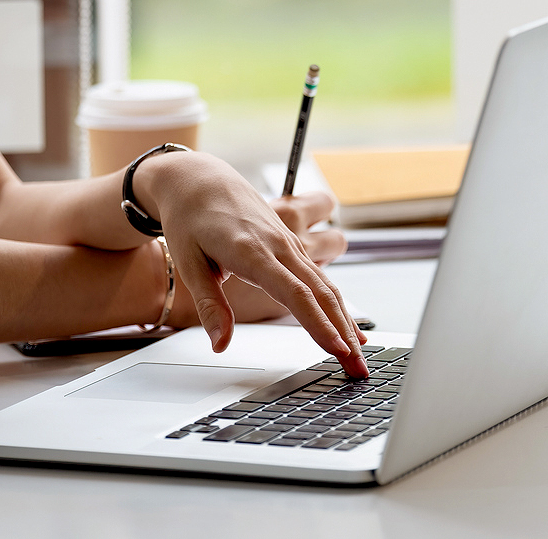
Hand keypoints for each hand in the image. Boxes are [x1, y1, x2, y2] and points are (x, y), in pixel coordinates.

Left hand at [137, 151, 366, 376]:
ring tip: (358, 354)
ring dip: (347, 320)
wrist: (199, 179)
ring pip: (329, 286)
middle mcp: (279, 246)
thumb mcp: (189, 263)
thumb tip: (220, 344)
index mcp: (252, 252)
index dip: (318, 324)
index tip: (337, 349)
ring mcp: (290, 243)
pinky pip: (323, 276)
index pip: (294, 294)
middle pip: (322, 294)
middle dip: (344, 333)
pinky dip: (338, 304)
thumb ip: (209, 305)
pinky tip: (347, 326)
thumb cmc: (190, 219)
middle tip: (358, 368)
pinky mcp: (293, 244)